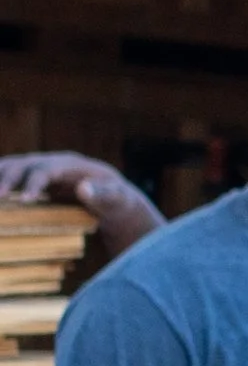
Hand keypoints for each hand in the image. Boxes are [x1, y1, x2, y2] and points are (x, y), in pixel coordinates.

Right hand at [0, 152, 160, 259]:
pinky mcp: (30, 183)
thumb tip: (84, 188)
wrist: (113, 202)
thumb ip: (104, 194)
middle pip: (21, 165)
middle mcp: (49, 163)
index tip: (26, 200)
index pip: (45, 169)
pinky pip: (8, 179)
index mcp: (69, 164)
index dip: (33, 183)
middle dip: (5, 179)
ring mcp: (37, 171)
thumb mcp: (118, 199)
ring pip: (9, 168)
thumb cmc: (117, 200)